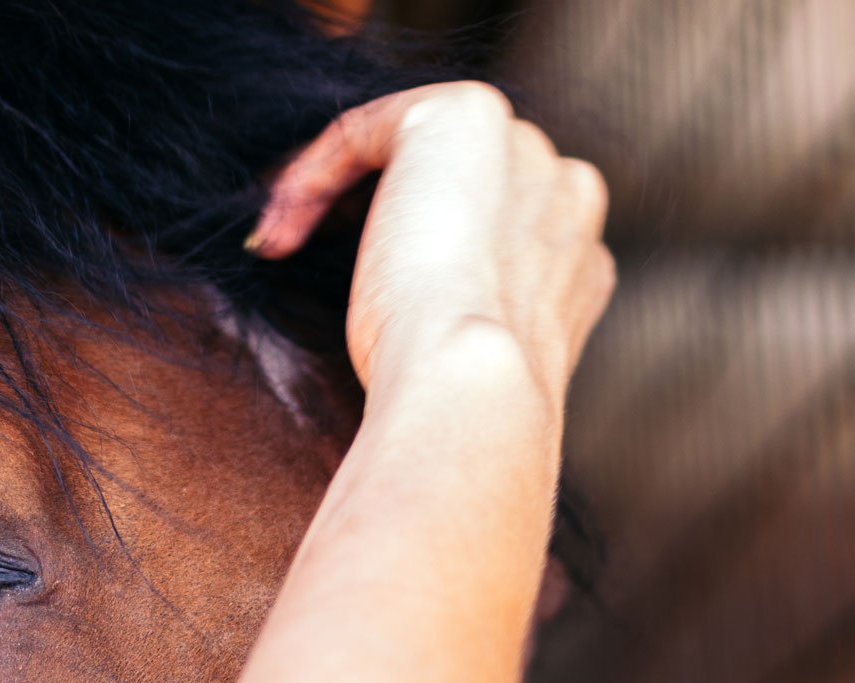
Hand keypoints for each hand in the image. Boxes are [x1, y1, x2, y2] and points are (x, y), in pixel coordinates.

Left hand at [248, 82, 614, 415]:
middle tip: (307, 260)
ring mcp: (523, 147)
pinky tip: (279, 231)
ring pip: (410, 151)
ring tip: (283, 245)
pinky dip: (312, 174)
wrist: (469, 384)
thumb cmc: (453, 395)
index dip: (415, 255)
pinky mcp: (463, 115)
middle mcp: (566, 192)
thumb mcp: (463, 355)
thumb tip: (400, 304)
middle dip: (377, 213)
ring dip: (334, 193)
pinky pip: (365, 131)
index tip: (358, 297)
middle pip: (455, 183)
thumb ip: (457, 313)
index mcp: (576, 260)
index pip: (488, 231)